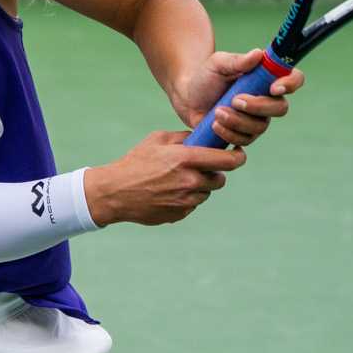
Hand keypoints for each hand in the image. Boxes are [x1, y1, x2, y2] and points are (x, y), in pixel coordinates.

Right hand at [83, 131, 244, 226]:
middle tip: (200, 167)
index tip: (238, 154)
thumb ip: (184, 137)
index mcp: (186, 159)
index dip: (238, 157)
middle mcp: (190, 181)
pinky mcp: (179, 214)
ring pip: (206, 193)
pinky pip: (192, 205)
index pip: (228, 161)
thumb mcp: (157, 139)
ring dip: (199, 186)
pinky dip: (186, 198)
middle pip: (219, 179)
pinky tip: (168, 192)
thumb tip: (203, 137)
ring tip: (178, 180)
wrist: (115, 192)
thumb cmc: (135, 162)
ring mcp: (186, 201)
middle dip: (214, 172)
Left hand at [170, 48, 303, 147]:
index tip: (274, 87)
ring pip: (260, 127)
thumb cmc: (206, 77)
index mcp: (266, 78)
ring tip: (217, 112)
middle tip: (235, 100)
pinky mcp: (243, 134)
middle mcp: (267, 100)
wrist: (187, 97)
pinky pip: (245, 140)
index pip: (293, 79)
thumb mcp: (218, 64)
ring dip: (237, 120)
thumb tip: (258, 54)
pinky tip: (215, 124)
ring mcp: (257, 119)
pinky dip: (229, 133)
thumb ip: (237, 60)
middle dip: (258, 106)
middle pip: (280, 108)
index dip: (290, 84)